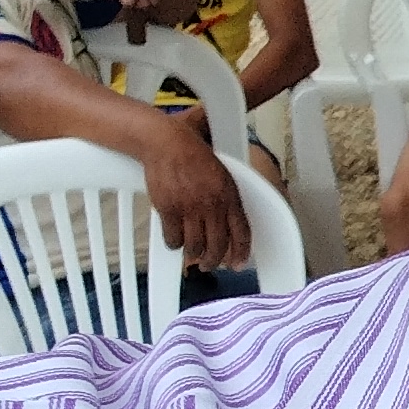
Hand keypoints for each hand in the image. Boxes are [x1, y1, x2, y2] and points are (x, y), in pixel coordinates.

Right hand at [141, 118, 250, 272]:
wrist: (166, 143)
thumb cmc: (194, 156)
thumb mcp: (222, 174)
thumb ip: (228, 199)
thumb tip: (230, 224)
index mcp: (230, 195)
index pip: (241, 232)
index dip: (241, 252)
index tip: (238, 264)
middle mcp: (212, 205)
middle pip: (217, 245)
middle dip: (214, 261)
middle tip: (209, 265)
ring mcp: (190, 208)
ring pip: (195, 246)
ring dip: (193, 256)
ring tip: (191, 257)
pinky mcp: (168, 210)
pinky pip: (173, 239)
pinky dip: (174, 244)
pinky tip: (174, 241)